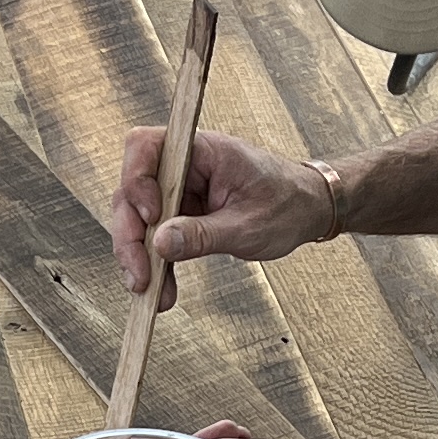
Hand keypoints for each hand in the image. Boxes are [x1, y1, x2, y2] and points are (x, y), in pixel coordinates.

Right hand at [111, 125, 339, 306]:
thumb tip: (159, 244)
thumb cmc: (287, 205)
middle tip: (139, 274)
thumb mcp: (248, 225)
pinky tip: (161, 290)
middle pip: (132, 189)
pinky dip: (153, 263)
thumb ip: (203, 234)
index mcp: (203, 150)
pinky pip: (154, 236)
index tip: (150, 216)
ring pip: (136, 217)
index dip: (136, 178)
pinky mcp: (179, 214)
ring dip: (137, 255)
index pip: (146, 146)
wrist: (307, 212)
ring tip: (150, 292)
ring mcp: (179, 191)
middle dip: (130, 233)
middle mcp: (184, 167)